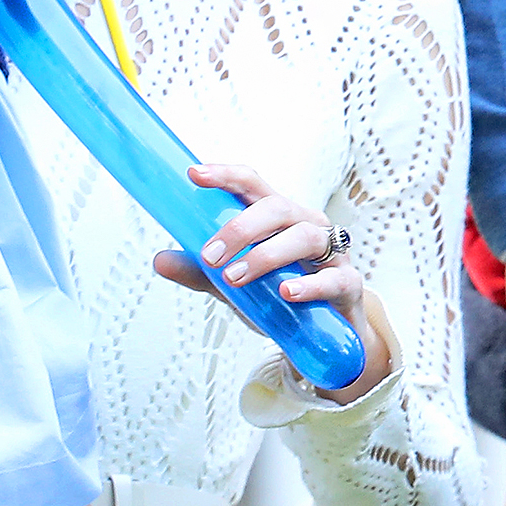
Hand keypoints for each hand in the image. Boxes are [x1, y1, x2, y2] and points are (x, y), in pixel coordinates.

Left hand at [151, 163, 390, 398]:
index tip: (194, 174)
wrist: (327, 332)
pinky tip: (286, 292)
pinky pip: (332, 278)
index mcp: (277, 216)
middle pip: (276, 207)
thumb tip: (159, 259)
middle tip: (211, 256)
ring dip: (266, 255)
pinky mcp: (347, 283)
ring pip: (303, 237)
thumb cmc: (281, 293)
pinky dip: (309, 284)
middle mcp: (305, 223)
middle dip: (240, 228)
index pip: (252, 184)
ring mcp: (330, 251)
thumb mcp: (235, 284)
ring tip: (236, 277)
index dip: (225, 175)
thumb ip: (201, 272)